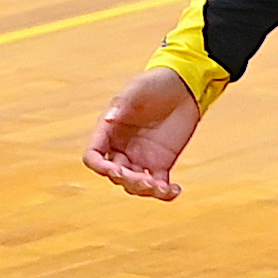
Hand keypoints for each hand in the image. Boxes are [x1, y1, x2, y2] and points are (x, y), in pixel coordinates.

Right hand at [81, 69, 203, 200]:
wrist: (183, 87)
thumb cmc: (155, 85)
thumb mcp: (137, 91)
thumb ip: (123, 104)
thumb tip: (109, 119)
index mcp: (108, 132)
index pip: (94, 156)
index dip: (100, 167)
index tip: (116, 171)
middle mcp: (121, 149)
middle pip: (115, 175)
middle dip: (128, 181)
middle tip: (147, 180)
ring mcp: (141, 159)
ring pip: (135, 185)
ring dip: (146, 191)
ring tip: (162, 187)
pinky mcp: (161, 164)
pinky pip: (159, 185)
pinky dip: (165, 193)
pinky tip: (175, 190)